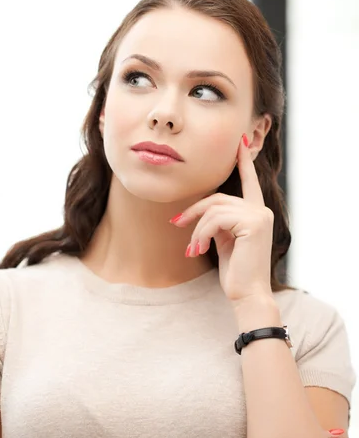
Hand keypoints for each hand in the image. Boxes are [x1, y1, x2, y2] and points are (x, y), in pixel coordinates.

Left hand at [171, 135, 273, 303]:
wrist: (248, 295)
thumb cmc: (236, 272)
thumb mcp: (225, 242)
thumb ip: (219, 222)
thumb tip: (200, 214)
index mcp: (256, 213)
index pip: (249, 182)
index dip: (243, 162)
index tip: (238, 143)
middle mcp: (261, 211)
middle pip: (217, 198)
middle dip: (194, 211)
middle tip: (176, 224)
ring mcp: (259, 216)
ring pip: (214, 209)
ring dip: (197, 229)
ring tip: (192, 249)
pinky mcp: (254, 223)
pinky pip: (216, 219)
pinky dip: (201, 234)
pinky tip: (198, 250)